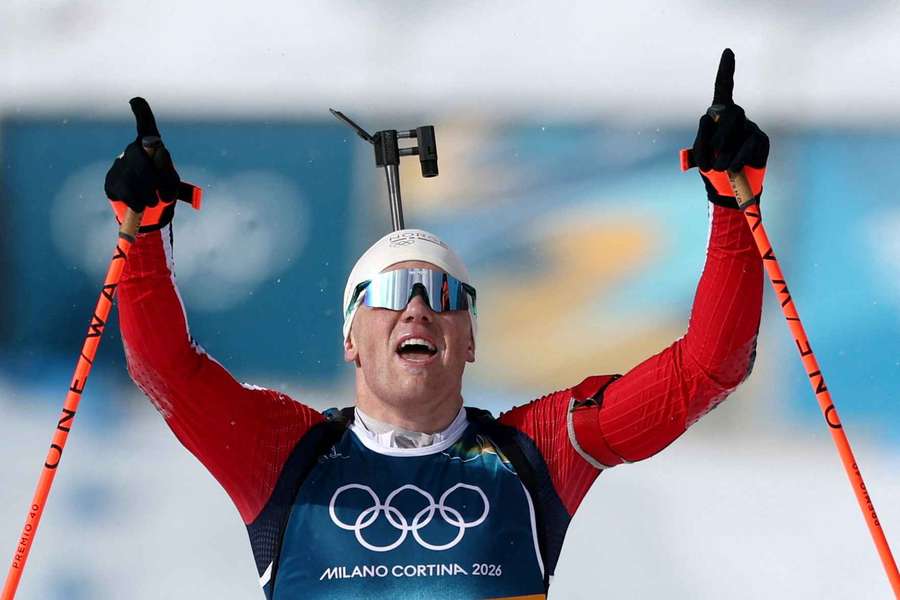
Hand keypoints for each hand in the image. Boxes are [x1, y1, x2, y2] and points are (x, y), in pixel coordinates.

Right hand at [105, 98, 199, 231]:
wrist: (148, 209)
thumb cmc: (162, 189)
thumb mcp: (171, 182)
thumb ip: (167, 169)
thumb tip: (154, 151)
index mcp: (152, 149)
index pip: (147, 127)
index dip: (142, 113)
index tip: (136, 101)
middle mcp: (134, 151)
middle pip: (137, 155)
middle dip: (151, 177)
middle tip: (163, 197)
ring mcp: (120, 166)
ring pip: (131, 175)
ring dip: (147, 194)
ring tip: (153, 202)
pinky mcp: (111, 182)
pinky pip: (124, 191)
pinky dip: (136, 202)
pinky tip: (140, 205)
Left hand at [691, 49, 768, 207]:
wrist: (727, 190)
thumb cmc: (710, 168)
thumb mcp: (699, 155)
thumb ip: (700, 141)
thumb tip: (709, 122)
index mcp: (718, 115)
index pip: (723, 88)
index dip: (726, 70)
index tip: (728, 51)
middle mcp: (736, 117)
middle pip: (730, 113)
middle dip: (717, 136)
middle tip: (711, 157)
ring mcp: (750, 127)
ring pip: (738, 132)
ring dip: (724, 153)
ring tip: (718, 168)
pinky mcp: (761, 140)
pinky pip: (748, 146)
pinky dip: (736, 159)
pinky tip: (733, 169)